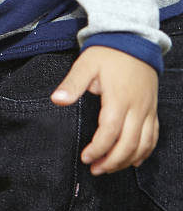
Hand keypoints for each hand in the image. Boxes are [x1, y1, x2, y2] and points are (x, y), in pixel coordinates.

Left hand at [51, 44, 159, 174]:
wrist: (134, 40)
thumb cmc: (108, 53)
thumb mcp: (85, 64)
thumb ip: (72, 84)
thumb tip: (56, 100)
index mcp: (119, 99)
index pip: (110, 132)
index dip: (98, 148)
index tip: (85, 158)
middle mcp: (137, 108)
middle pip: (129, 143)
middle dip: (112, 161)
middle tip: (95, 170)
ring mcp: (148, 110)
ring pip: (144, 144)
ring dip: (128, 160)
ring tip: (110, 168)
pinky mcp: (153, 109)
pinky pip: (154, 136)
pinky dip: (146, 151)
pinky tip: (134, 161)